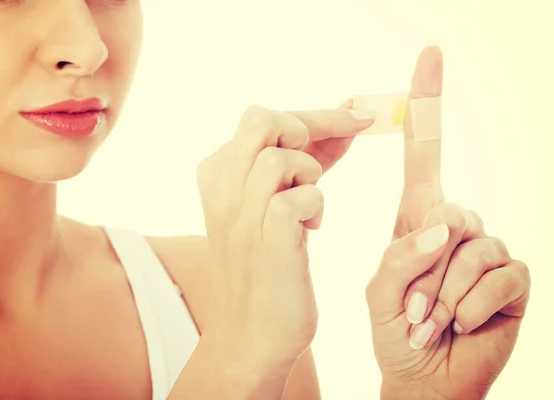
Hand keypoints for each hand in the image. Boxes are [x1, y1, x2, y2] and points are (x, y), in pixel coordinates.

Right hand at [196, 104, 373, 367]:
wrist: (250, 336)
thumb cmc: (267, 267)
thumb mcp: (273, 205)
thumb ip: (304, 161)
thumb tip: (345, 122)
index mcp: (217, 176)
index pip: (263, 119)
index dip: (316, 116)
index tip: (357, 117)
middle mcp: (222, 191)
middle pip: (261, 120)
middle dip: (310, 127)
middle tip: (325, 161)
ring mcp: (241, 218)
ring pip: (280, 157)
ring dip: (311, 174)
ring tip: (310, 205)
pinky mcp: (268, 245)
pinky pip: (299, 197)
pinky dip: (315, 205)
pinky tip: (311, 228)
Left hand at [365, 46, 530, 399]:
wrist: (422, 376)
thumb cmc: (396, 329)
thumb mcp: (381, 292)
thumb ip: (401, 256)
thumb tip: (443, 227)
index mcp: (416, 219)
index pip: (424, 153)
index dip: (425, 104)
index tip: (428, 55)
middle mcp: (455, 226)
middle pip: (449, 214)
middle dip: (426, 271)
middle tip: (415, 309)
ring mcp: (486, 249)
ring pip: (472, 249)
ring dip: (445, 295)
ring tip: (433, 321)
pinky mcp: (512, 277)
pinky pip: (498, 276)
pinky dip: (470, 307)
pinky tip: (461, 325)